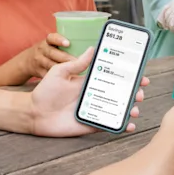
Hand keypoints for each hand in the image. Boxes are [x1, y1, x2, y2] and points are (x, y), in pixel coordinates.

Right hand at [21, 33, 74, 79]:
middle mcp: (42, 50)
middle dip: (66, 58)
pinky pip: (48, 75)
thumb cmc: (47, 51)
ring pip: (51, 65)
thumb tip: (86, 47)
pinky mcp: (38, 71)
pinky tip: (66, 80)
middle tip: (78, 62)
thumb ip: (64, 44)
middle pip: (53, 53)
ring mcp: (39, 61)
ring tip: (75, 71)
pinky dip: (57, 78)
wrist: (27, 61)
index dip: (59, 40)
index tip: (68, 43)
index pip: (52, 38)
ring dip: (63, 69)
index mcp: (47, 41)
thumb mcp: (51, 44)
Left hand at [29, 47, 147, 137]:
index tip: (140, 74)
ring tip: (135, 108)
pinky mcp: (90, 124)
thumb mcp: (60, 72)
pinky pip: (108, 125)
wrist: (33, 113)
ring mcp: (93, 110)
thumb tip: (92, 48)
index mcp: (89, 82)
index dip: (128, 76)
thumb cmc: (45, 91)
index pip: (113, 77)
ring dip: (130, 109)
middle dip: (134, 93)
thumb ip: (77, 63)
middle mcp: (94, 96)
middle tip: (140, 92)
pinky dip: (120, 126)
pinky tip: (129, 125)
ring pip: (117, 110)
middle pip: (120, 94)